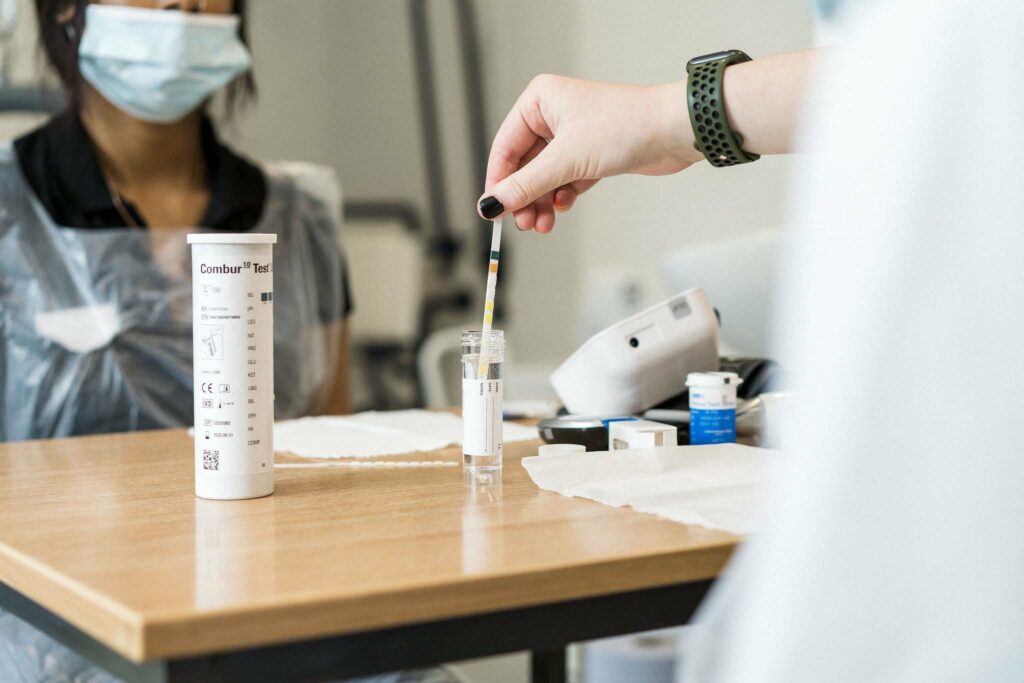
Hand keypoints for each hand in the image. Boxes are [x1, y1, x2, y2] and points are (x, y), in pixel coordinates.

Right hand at [477, 75, 703, 231]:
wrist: (674, 131)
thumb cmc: (625, 126)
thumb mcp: (566, 160)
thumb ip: (526, 185)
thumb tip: (492, 204)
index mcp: (540, 100)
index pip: (505, 147)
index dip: (498, 182)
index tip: (492, 211)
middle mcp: (554, 113)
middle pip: (524, 165)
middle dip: (524, 197)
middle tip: (523, 223)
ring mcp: (574, 134)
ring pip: (545, 176)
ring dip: (542, 201)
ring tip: (543, 223)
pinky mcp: (592, 153)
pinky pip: (565, 179)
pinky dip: (562, 196)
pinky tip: (564, 206)